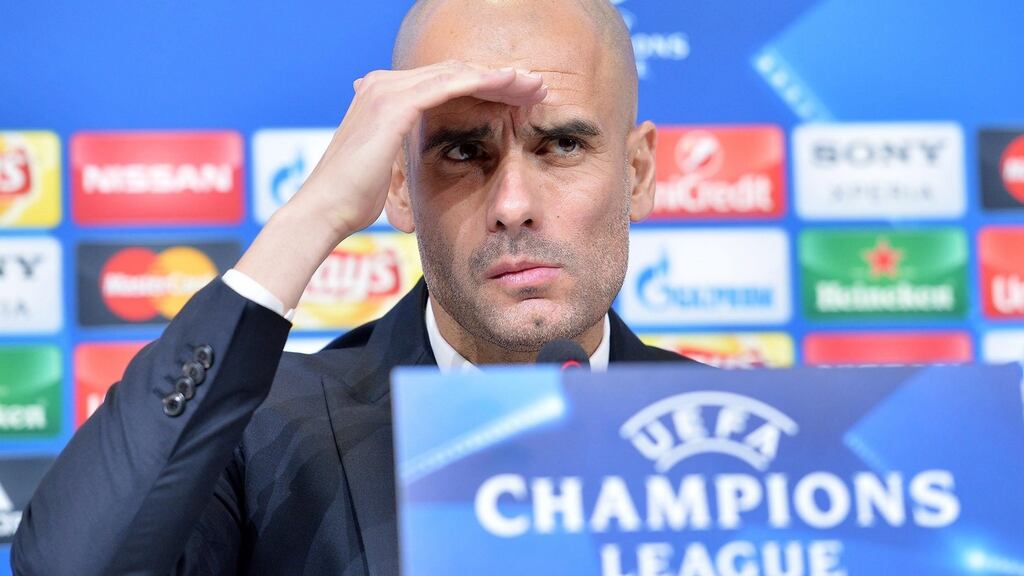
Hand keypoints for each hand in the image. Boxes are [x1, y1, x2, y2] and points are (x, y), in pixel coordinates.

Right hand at [236, 62, 546, 309]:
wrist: (323, 211)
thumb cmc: (351, 202)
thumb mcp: (383, 169)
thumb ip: (401, 152)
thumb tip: (421, 160)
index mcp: (381, 95)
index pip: (444, 82)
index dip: (484, 86)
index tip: (517, 99)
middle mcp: (383, 84)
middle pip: (455, 71)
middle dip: (499, 78)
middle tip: (536, 87)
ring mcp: (387, 90)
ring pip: (458, 73)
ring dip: (501, 78)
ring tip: (535, 87)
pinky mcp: (395, 105)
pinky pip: (451, 85)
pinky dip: (485, 83)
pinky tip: (512, 88)